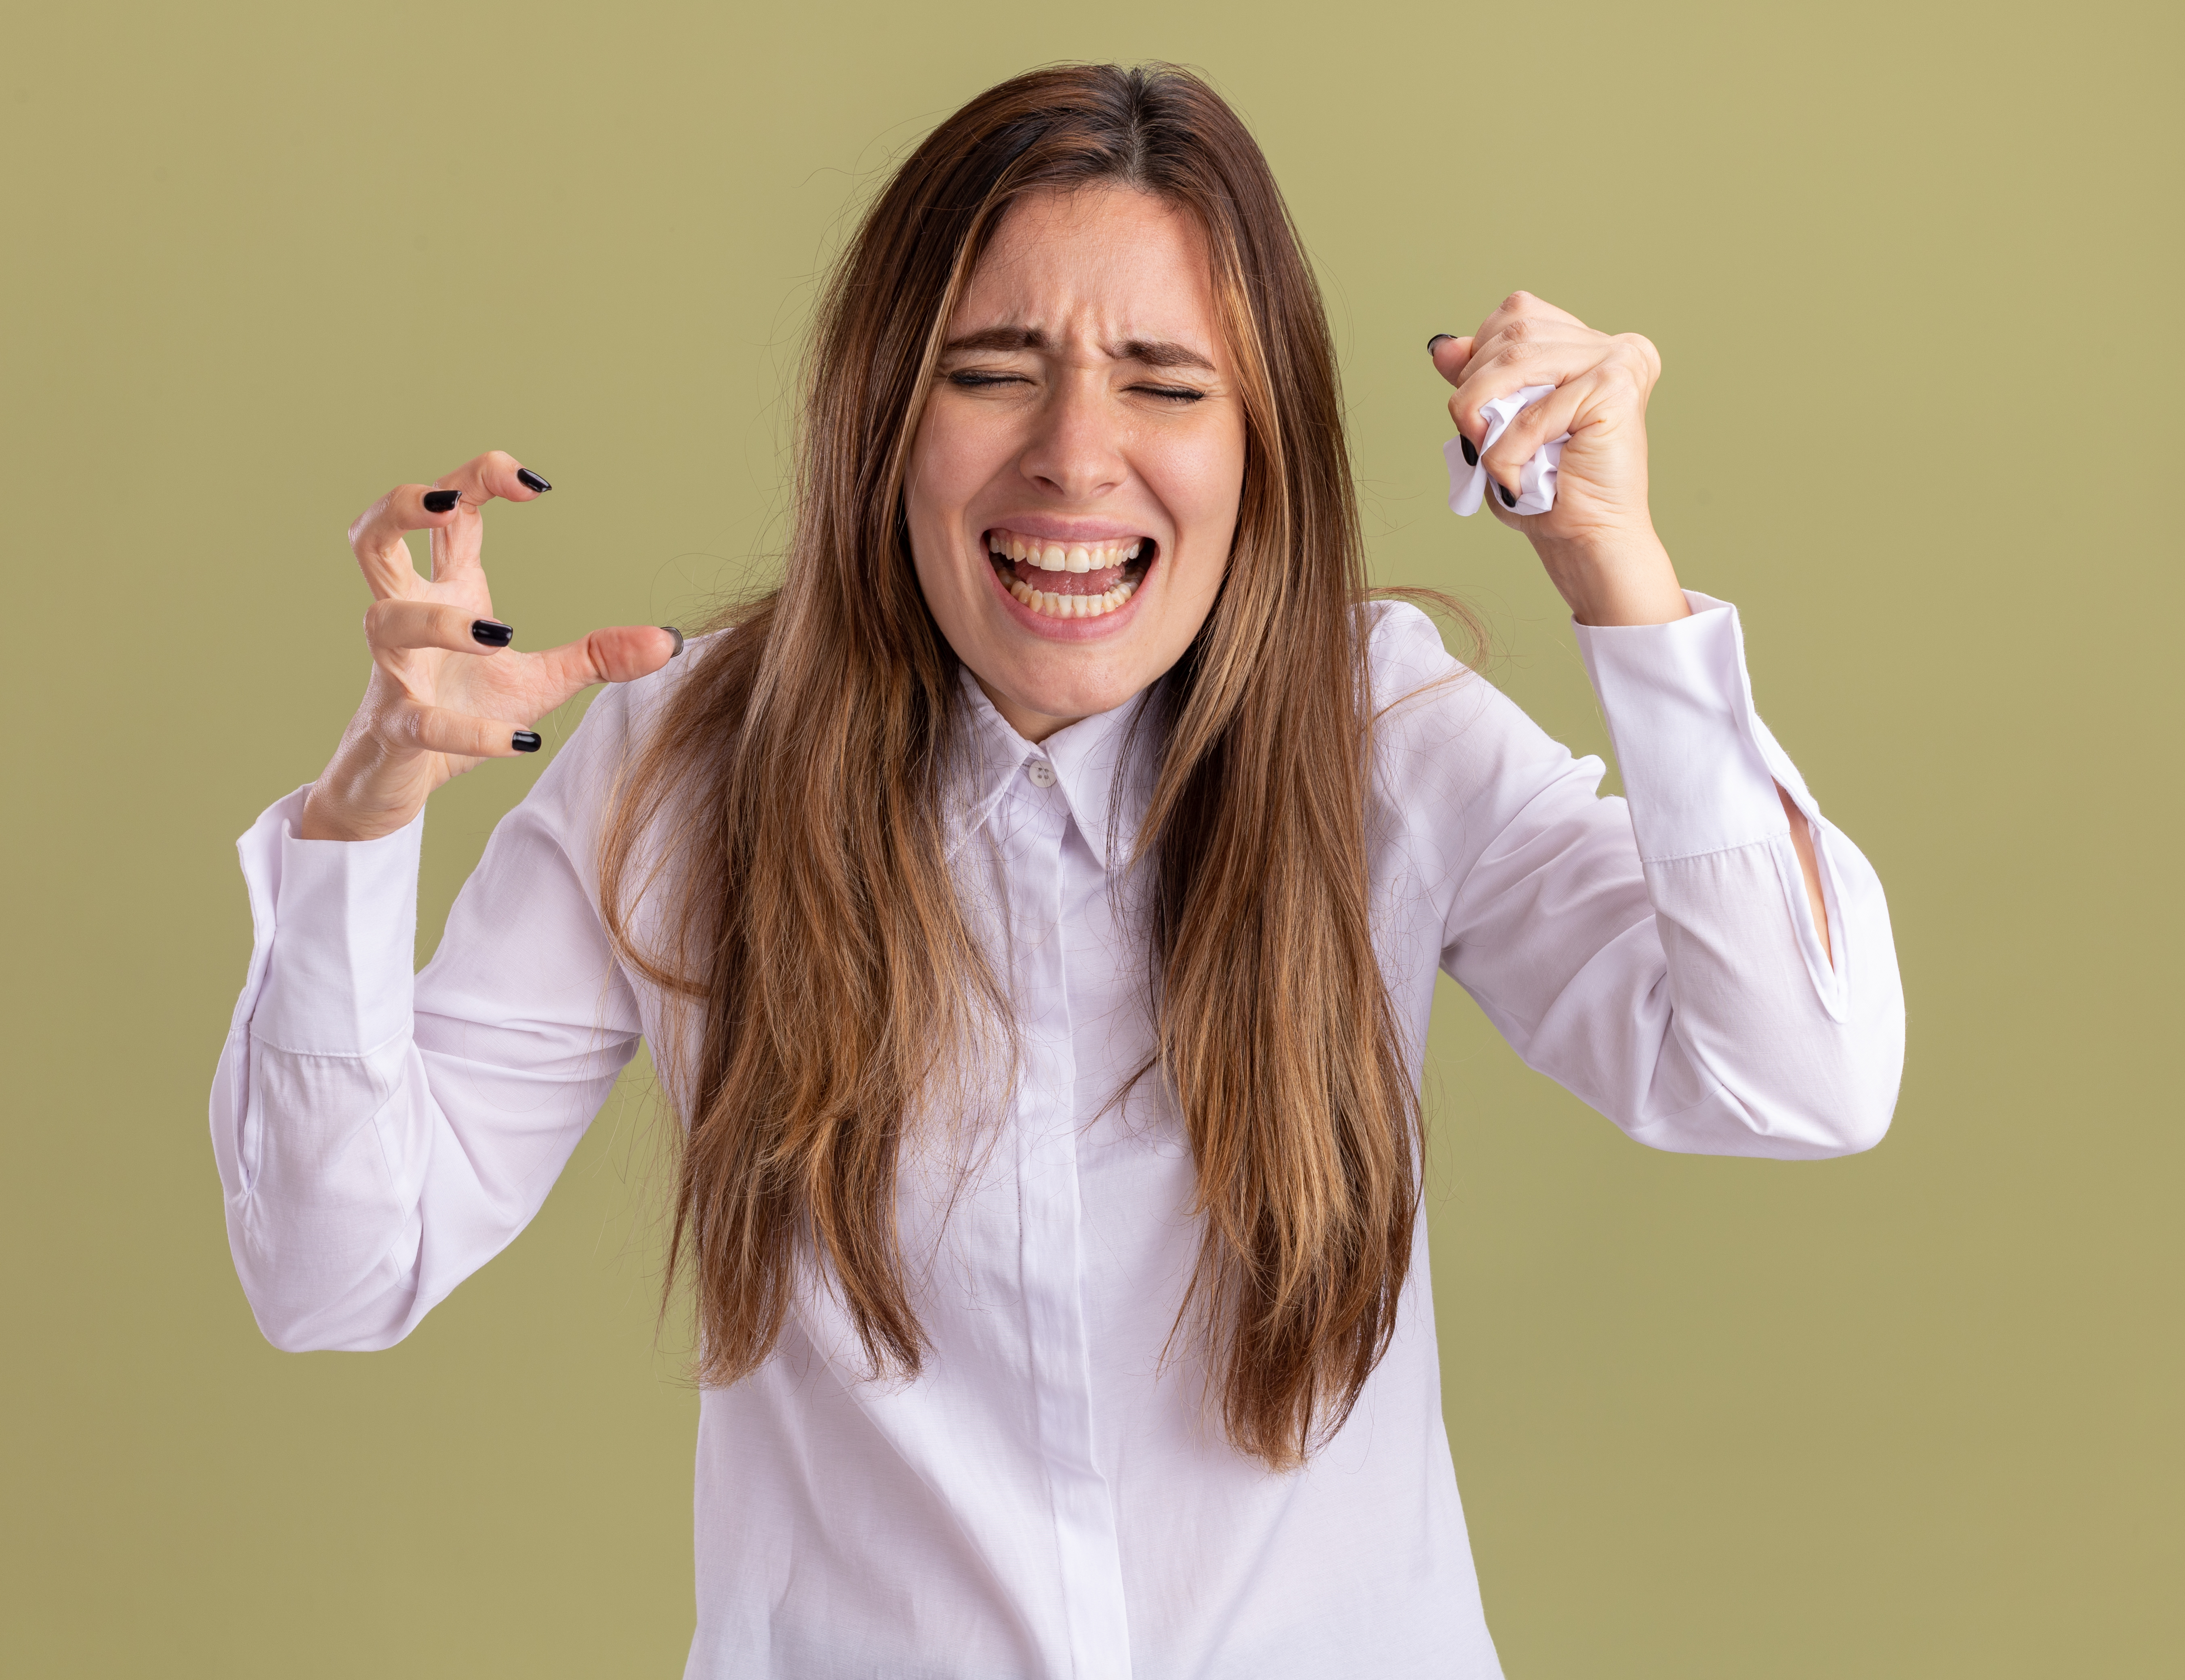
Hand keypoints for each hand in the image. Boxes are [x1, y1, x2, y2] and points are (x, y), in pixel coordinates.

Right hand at [298, 451, 679, 841]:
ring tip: (501, 633)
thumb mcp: (542, 680)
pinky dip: (471, 730)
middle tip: (447, 501)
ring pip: (387, 621)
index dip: (478, 479)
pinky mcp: (394, 728)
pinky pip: (420, 721)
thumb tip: (670, 640)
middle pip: (372, 539)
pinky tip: (522, 741)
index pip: (450, 515)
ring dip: (439, 621)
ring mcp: (393, 671)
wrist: (406, 781)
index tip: (537, 483)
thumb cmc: (464, 709)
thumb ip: (599, 655)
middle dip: (399, 507)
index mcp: (445, 590)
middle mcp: (408, 617)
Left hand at [1430, 293, 1687, 626]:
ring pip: (1516, 362)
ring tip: (1490, 456)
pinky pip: (1534, 411)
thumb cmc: (1546, 490)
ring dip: (1483, 416)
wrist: (1585, 539)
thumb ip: (1477, 379)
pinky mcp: (1617, 387)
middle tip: (1478, 439)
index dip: (1480, 356)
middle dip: (1475, 388)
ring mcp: (1619, 359)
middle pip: (1513, 333)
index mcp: (1589, 344)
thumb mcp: (1498, 424)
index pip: (1517, 314)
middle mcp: (1612, 343)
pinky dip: (1508, 451)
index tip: (1474, 407)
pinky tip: (1517, 478)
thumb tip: (1442, 346)